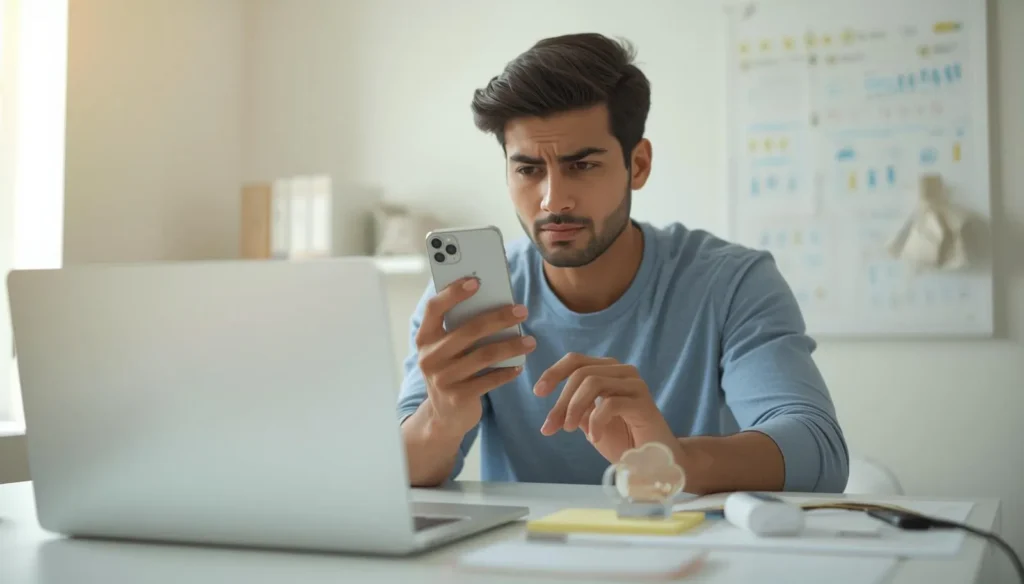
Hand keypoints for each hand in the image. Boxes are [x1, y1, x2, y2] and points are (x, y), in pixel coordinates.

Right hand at [415, 278, 535, 437]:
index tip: (476, 281)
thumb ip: (461, 328)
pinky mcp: (458, 397)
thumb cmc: (452, 370)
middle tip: (522, 310)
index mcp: (425, 337)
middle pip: (468, 330)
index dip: (453, 293)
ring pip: (484, 355)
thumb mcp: (447, 349)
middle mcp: (430, 357)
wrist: (443, 416)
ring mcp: (442, 378)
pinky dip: (507, 372)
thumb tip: (496, 302)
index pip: (434, 308)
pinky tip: (520, 366)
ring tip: (530, 341)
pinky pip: (489, 380)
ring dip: (511, 346)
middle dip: (498, 318)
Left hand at [534, 353, 678, 463]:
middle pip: (581, 373)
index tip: (538, 392)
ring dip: (574, 407)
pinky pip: (610, 403)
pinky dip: (596, 421)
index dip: (553, 372)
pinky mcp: (643, 402)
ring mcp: (634, 385)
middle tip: (552, 426)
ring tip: (570, 429)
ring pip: (593, 382)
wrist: (654, 461)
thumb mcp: (589, 423)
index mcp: (607, 371)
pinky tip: (594, 437)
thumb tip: (551, 414)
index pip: (576, 361)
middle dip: (561, 400)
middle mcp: (622, 372)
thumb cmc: (623, 440)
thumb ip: (573, 411)